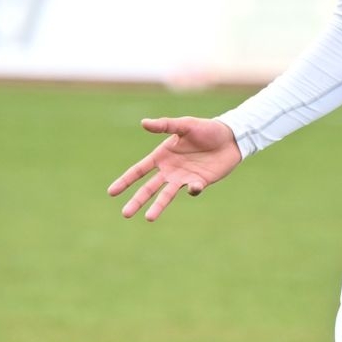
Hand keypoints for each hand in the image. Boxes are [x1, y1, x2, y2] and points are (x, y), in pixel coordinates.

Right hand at [108, 117, 241, 219]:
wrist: (230, 138)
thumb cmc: (206, 129)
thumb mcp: (185, 125)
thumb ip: (165, 126)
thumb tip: (143, 123)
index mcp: (162, 156)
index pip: (139, 171)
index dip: (125, 181)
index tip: (111, 192)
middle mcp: (169, 170)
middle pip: (148, 188)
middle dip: (137, 201)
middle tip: (125, 214)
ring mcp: (183, 178)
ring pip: (166, 196)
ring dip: (157, 207)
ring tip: (148, 218)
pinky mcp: (199, 182)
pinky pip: (192, 190)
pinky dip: (192, 190)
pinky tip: (194, 185)